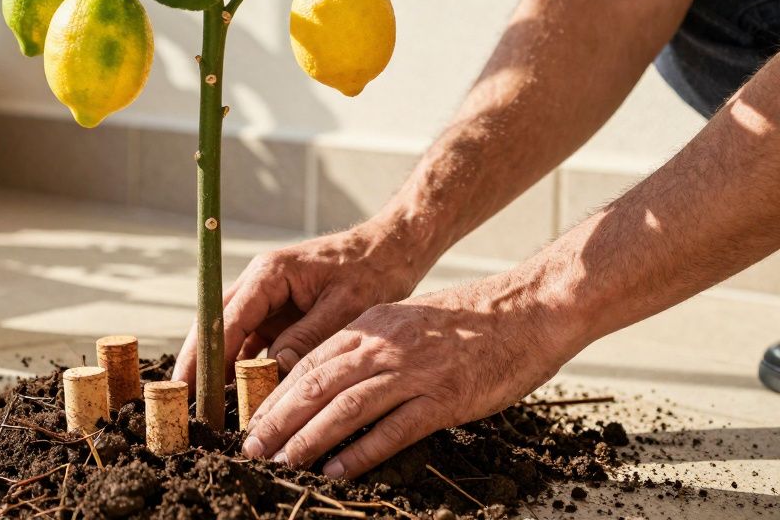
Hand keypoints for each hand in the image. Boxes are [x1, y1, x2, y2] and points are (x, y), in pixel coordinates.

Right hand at [173, 215, 435, 385]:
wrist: (390, 251)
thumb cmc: (372, 272)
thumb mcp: (345, 307)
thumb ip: (307, 337)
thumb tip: (275, 368)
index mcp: (270, 273)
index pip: (227, 316)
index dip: (206, 353)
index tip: (188, 383)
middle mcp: (260, 283)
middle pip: (217, 324)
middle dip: (199, 361)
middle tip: (182, 398)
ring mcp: (267, 298)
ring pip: (231, 335)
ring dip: (219, 367)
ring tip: (206, 404)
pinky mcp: (279, 313)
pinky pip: (253, 341)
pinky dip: (244, 366)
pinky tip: (238, 394)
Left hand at [241, 270, 579, 477]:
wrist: (528, 310)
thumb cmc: (469, 319)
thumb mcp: (405, 320)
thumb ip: (369, 344)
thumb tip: (332, 376)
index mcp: (370, 325)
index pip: (308, 360)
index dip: (276, 393)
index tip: (251, 418)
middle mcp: (384, 346)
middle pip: (316, 384)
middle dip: (278, 418)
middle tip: (252, 447)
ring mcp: (414, 372)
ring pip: (346, 406)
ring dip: (309, 438)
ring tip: (283, 461)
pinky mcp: (444, 398)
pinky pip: (393, 429)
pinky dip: (362, 452)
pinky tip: (338, 471)